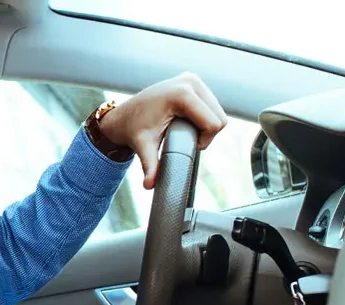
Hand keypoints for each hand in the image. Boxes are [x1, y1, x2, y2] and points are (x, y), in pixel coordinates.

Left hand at [97, 72, 227, 188]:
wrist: (124, 115)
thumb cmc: (133, 130)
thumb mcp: (144, 147)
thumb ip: (150, 166)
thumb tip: (149, 186)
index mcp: (182, 94)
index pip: (213, 124)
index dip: (204, 141)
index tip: (187, 146)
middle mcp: (190, 81)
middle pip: (220, 117)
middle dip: (206, 134)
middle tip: (184, 139)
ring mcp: (192, 78)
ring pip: (218, 111)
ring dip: (206, 126)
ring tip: (183, 130)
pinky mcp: (193, 80)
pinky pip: (212, 104)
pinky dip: (204, 117)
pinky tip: (186, 121)